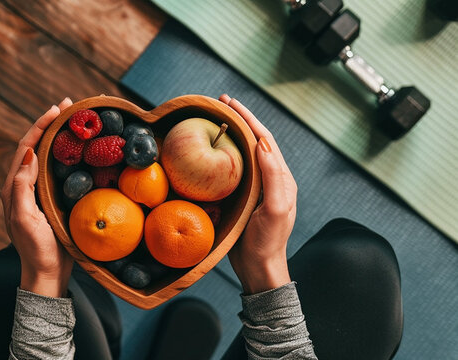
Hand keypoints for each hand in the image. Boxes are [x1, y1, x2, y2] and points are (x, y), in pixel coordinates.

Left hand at [1, 97, 73, 297]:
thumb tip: (26, 155)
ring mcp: (36, 191)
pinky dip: (64, 153)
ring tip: (74, 120)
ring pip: (44, 155)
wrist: (46, 273)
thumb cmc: (36, 249)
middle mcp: (23, 185)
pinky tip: (77, 149)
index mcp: (14, 187)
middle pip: (34, 146)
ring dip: (57, 135)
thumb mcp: (25, 220)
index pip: (25, 147)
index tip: (57, 109)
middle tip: (69, 106)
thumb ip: (21, 188)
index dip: (40, 126)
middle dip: (50, 124)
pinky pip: (54, 168)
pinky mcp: (48, 199)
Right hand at [220, 94, 296, 293]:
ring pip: (243, 153)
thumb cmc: (268, 242)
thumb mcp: (275, 209)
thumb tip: (264, 144)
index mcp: (281, 178)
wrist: (259, 268)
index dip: (248, 119)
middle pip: (254, 141)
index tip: (231, 102)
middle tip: (220, 102)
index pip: (265, 140)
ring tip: (215, 119)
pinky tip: (210, 151)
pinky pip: (232, 169)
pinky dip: (223, 154)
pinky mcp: (243, 197)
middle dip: (239, 120)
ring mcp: (256, 187)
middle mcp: (270, 178)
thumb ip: (274, 177)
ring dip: (231, 134)